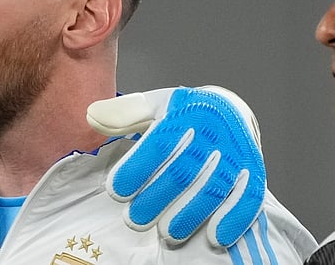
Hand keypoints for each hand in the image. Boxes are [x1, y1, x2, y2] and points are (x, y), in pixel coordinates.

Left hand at [86, 86, 265, 248]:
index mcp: (184, 114)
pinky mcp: (253, 172)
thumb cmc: (182, 114)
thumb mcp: (153, 106)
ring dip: (191, 214)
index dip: (136, 168)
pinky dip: (233, 219)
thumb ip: (123, 114)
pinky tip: (215, 238)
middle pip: (184, 170)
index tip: (115, 192)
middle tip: (134, 221)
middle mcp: (212, 134)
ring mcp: (235, 154)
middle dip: (158, 198)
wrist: (229, 110)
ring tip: (168, 234)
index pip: (158, 143)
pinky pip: (248, 197)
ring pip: (214, 187)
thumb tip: (91, 116)